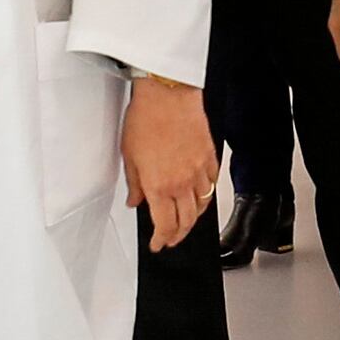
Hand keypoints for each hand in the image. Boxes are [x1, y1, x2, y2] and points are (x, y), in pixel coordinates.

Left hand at [123, 75, 218, 248]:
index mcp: (159, 186)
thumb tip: (135, 200)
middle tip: (171, 239)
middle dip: (178, 235)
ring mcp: (199, 172)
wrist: (168, 95)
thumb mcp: (128, 156)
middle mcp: (182, 184)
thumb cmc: (146, 119)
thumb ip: (134, 184)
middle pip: (186, 222)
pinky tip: (200, 194)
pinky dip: (206, 195)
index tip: (158, 245)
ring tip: (186, 221)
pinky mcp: (209, 158)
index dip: (162, 240)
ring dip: (193, 218)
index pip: (164, 226)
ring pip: (202, 206)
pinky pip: (211, 184)